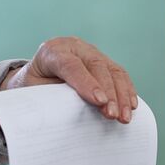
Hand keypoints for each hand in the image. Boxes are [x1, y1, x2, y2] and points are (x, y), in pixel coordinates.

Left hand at [0, 37, 137, 122]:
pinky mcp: (102, 61)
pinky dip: (126, 90)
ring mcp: (90, 52)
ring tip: (124, 117)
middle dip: (108, 92)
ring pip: (112, 69)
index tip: (98, 101)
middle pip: (96, 66)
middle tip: (112, 115)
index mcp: (51, 51)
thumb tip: (71, 114)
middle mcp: (73, 47)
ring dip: (121, 94)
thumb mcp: (33, 91)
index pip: (71, 65)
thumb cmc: (33, 86)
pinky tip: (130, 106)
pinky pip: (119, 74)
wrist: (36, 76)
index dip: (86, 83)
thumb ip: (51, 97)